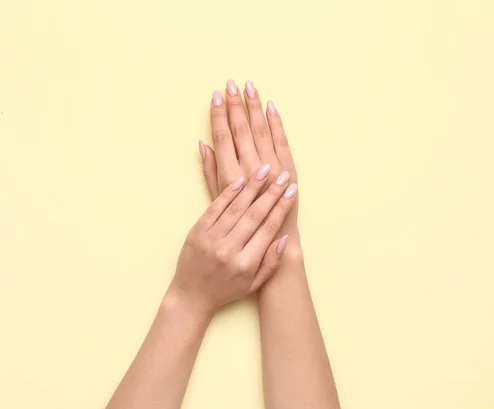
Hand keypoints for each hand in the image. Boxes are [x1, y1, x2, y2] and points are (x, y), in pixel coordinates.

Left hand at [168, 165, 297, 314]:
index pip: (268, 229)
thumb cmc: (225, 290)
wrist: (191, 296)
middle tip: (284, 175)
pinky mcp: (196, 232)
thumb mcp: (254, 284)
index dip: (281, 208)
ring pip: (235, 208)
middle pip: (254, 215)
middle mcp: (228, 250)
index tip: (292, 191)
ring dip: (251, 187)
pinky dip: (228, 194)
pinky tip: (240, 181)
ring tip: (265, 170)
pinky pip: (215, 208)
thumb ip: (271, 263)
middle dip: (271, 193)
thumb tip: (284, 238)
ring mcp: (210, 239)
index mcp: (245, 264)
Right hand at [198, 80, 298, 238]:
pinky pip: (282, 140)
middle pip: (241, 130)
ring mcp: (273, 168)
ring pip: (261, 130)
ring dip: (254, 107)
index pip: (223, 138)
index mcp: (231, 177)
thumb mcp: (219, 202)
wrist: (276, 239)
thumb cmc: (243, 224)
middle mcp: (252, 170)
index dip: (218, 115)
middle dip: (236, 105)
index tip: (215, 96)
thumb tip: (203, 145)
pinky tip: (270, 107)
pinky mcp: (290, 169)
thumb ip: (211, 173)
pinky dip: (276, 122)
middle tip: (231, 84)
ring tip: (249, 87)